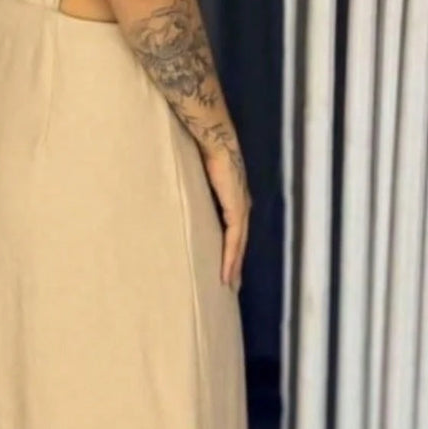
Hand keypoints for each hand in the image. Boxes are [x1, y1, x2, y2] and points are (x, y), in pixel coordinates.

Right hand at [200, 134, 250, 291]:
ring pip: (239, 247)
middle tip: (232, 286)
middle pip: (241, 244)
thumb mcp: (202, 180)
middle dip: (236, 266)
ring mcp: (241, 210)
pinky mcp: (236, 211)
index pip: (236, 233)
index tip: (227, 267)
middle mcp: (242, 208)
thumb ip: (200, 191)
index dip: (232, 251)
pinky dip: (230, 258)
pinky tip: (225, 273)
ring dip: (234, 267)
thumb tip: (185, 198)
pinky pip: (234, 241)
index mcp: (235, 201)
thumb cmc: (205, 154)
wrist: (216, 141)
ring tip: (229, 286)